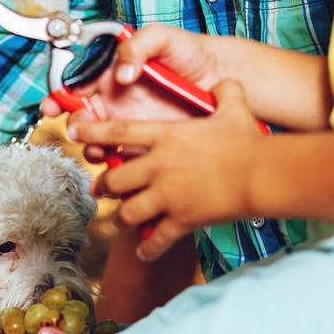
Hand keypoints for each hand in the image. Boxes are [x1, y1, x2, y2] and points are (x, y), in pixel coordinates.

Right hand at [41, 23, 221, 154]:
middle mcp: (118, 102)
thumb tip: (120, 73)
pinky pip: (125, 159)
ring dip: (92, 149)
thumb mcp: (162, 38)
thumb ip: (136, 46)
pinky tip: (123, 162)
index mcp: (113, 76)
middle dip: (75, 127)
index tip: (52, 105)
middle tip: (79, 129)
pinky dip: (117, 165)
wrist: (222, 78)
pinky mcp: (148, 145)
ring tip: (100, 150)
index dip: (59, 97)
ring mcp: (132, 125)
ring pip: (99, 143)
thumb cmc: (190, 53)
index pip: (78, 86)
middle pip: (82, 120)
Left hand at [70, 79, 264, 260]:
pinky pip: (155, 240)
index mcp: (165, 136)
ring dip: (122, 216)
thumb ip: (223, 92)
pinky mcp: (181, 220)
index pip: (118, 132)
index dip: (91, 132)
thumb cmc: (246, 139)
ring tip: (123, 217)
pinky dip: (147, 248)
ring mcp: (168, 195)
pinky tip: (145, 251)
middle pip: (114, 179)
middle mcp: (159, 166)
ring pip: (128, 211)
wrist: (260, 174)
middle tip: (101, 187)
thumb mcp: (234, 106)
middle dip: (103, 185)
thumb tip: (224, 82)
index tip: (74, 132)